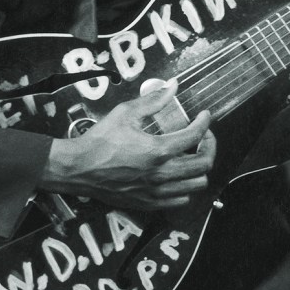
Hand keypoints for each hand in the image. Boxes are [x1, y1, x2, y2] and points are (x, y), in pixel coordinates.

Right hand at [42, 79, 214, 209]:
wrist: (79, 168)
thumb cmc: (100, 140)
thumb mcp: (126, 113)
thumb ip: (153, 100)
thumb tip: (172, 86)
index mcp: (158, 150)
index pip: (196, 136)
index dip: (205, 123)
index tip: (204, 117)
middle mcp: (162, 173)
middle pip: (204, 165)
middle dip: (210, 147)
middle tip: (204, 137)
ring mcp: (157, 191)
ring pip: (197, 185)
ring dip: (200, 169)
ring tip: (193, 156)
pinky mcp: (149, 202)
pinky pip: (181, 200)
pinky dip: (186, 187)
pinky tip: (178, 175)